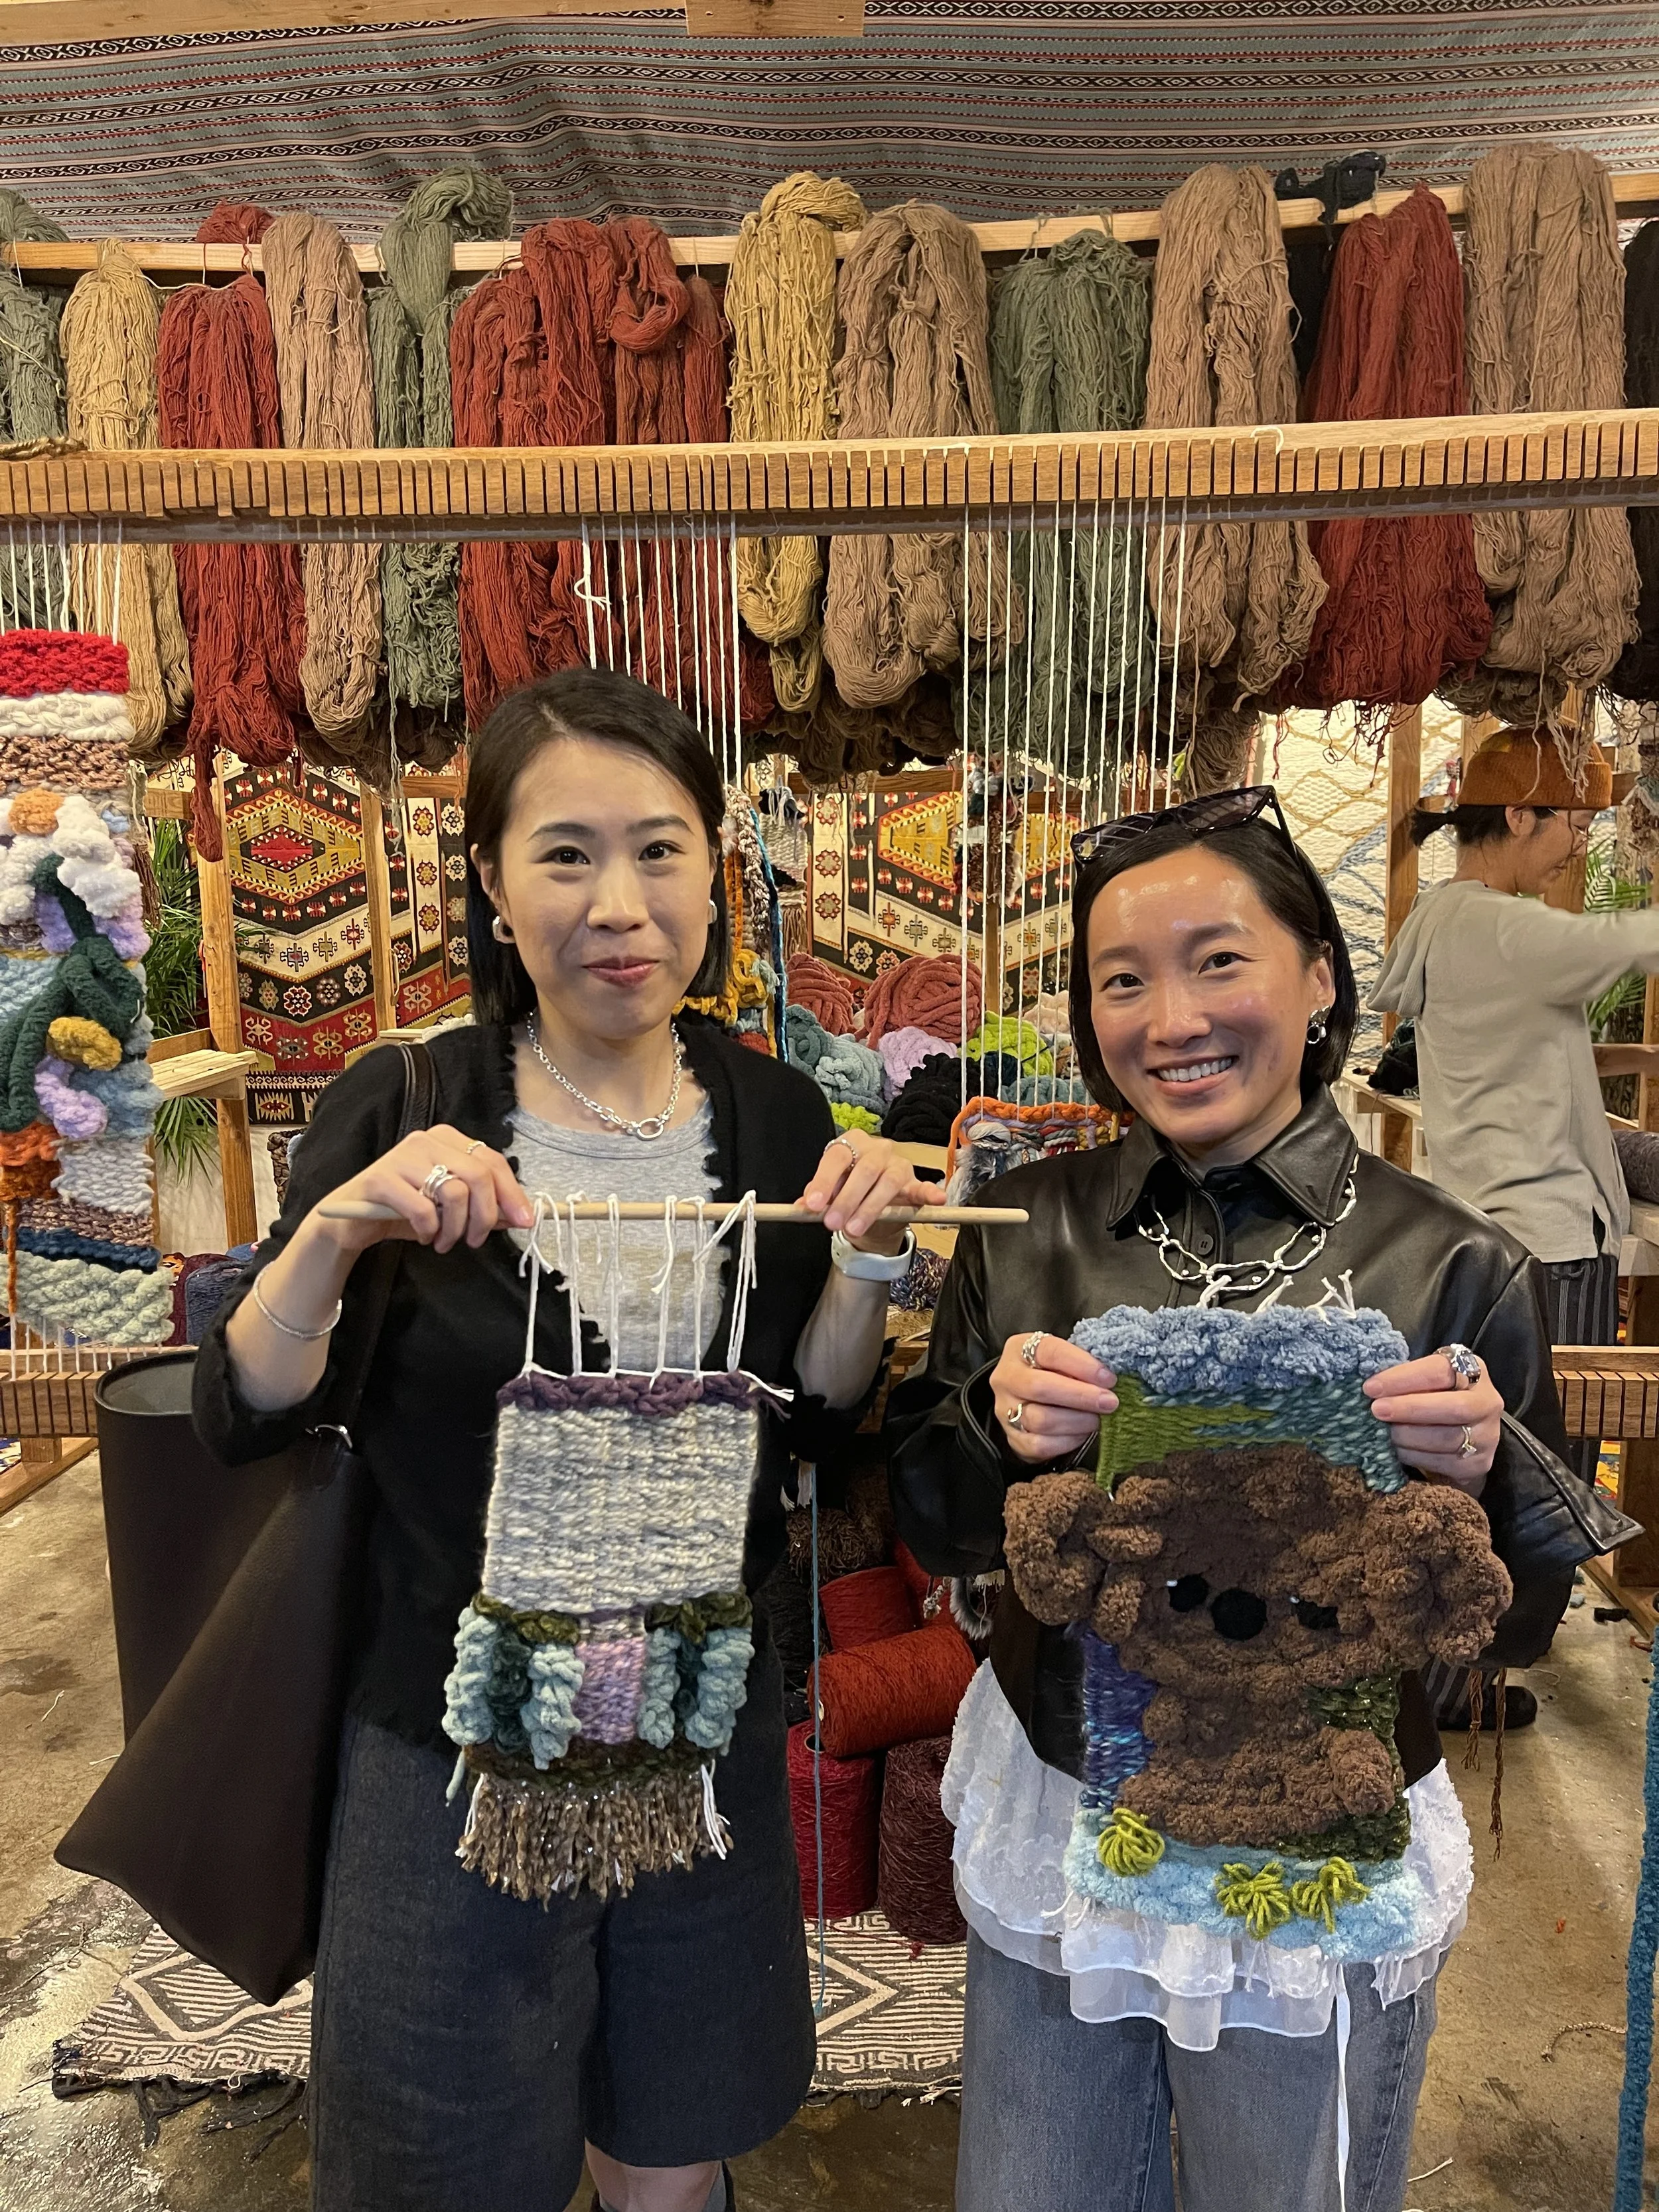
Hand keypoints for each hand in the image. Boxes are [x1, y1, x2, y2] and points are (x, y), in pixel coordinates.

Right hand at [305, 1124, 535, 1259]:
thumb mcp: (449, 1207)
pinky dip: (430, 1230)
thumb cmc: (405, 1210)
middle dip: (486, 1216)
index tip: (524, 1222)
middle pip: (479, 1176)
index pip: (493, 1162)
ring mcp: (402, 1157)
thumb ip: (483, 1206)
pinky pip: (423, 1209)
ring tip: (446, 1242)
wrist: (350, 1219)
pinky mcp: (381, 1179)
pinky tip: (425, 1237)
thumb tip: (520, 1216)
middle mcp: (426, 1141)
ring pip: (455, 1192)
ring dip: (456, 1228)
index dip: (513, 1194)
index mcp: (447, 1139)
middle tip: (476, 1240)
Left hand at [800, 1131, 945, 1254]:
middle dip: (847, 1199)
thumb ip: (817, 1200)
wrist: (873, 1200)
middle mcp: (877, 1149)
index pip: (836, 1157)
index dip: (823, 1181)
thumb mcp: (830, 1193)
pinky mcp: (915, 1182)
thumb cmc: (848, 1189)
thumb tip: (799, 1209)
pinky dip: (930, 1193)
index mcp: (851, 1144)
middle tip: (832, 1223)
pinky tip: (937, 1199)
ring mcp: (898, 1164)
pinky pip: (924, 1187)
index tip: (812, 1205)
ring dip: (870, 1207)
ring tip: (854, 1230)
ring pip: (888, 1181)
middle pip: (865, 1169)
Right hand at [990, 1330, 1117, 1464]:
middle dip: (1081, 1397)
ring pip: (1040, 1420)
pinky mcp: (1013, 1438)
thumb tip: (1109, 1380)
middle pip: (1041, 1388)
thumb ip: (1082, 1363)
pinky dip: (1067, 1441)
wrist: (1030, 1397)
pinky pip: (1040, 1446)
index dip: (1081, 1365)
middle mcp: (1006, 1378)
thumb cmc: (1054, 1372)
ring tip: (1097, 1419)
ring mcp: (1005, 1410)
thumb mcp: (1064, 1357)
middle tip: (1109, 1402)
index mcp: (1019, 1349)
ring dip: (1077, 1421)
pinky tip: (1082, 1433)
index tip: (1108, 1378)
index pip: (1049, 1352)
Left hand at [1362, 1351, 1501, 1493]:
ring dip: (1408, 1436)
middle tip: (1376, 1410)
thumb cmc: (1435, 1395)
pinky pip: (1444, 1463)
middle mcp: (1487, 1401)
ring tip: (1384, 1433)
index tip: (1371, 1387)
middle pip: (1453, 1407)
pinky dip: (1414, 1457)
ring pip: (1447, 1438)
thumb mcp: (1426, 1378)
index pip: (1440, 1371)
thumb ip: (1406, 1379)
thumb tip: (1370, 1388)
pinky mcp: (1479, 1464)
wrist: (1464, 1431)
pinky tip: (1397, 1450)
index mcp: (1473, 1370)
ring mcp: (1487, 1435)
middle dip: (1409, 1409)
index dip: (1403, 1378)